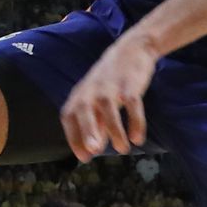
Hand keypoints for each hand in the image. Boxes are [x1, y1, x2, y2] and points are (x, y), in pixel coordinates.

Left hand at [60, 33, 155, 161]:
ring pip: (107, 107)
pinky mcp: (130, 84)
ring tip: (122, 150)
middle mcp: (92, 89)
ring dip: (114, 129)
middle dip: (87, 130)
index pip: (69, 115)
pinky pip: (131, 103)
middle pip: (83, 108)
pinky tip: (137, 138)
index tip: (83, 157)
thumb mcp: (97, 99)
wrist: (131, 49)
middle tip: (93, 150)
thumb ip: (93, 122)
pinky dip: (135, 120)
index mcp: (80, 94)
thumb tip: (91, 149)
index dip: (73, 136)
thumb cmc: (110, 81)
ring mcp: (110, 85)